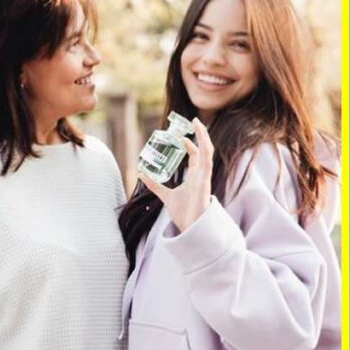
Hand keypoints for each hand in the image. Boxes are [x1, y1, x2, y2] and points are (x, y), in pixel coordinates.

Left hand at [140, 117, 214, 232]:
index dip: (190, 143)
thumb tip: (141, 173)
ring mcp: (205, 177)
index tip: (179, 135)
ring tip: (197, 124)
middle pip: (205, 149)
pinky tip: (194, 142)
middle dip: (201, 134)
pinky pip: (206, 163)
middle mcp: (202, 174)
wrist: (191, 228)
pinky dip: (201, 151)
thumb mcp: (165, 195)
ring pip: (208, 152)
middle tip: (193, 120)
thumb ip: (155, 185)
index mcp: (196, 176)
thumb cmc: (184, 213)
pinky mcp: (205, 182)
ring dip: (204, 137)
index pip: (196, 154)